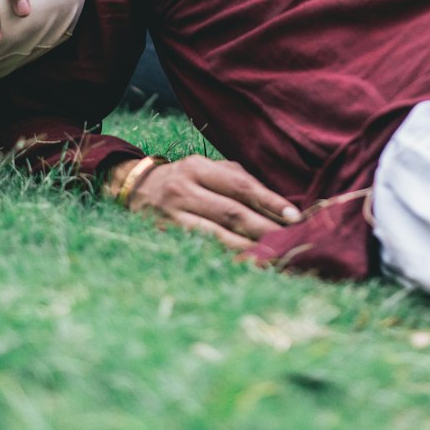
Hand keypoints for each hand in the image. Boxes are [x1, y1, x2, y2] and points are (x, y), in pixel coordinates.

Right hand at [112, 155, 300, 251]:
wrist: (135, 189)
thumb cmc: (184, 178)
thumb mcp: (207, 169)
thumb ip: (238, 179)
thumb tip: (277, 202)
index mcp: (199, 167)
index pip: (241, 185)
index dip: (269, 201)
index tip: (294, 216)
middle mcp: (184, 189)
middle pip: (232, 212)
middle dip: (264, 229)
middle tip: (291, 241)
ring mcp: (173, 215)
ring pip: (217, 235)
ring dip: (249, 247)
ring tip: (274, 255)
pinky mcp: (167, 236)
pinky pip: (203, 248)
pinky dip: (227, 256)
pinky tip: (246, 262)